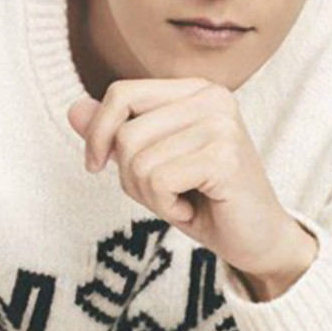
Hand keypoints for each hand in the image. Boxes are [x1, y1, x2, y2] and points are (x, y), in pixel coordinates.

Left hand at [67, 78, 301, 278]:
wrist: (258, 240)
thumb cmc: (204, 200)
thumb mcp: (150, 163)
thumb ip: (115, 133)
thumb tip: (73, 108)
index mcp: (193, 90)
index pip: (121, 93)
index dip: (98, 132)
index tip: (96, 165)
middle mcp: (211, 97)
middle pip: (125, 132)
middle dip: (130, 176)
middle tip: (165, 193)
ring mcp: (221, 124)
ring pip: (138, 159)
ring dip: (150, 195)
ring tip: (182, 200)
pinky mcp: (225, 156)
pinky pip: (158, 180)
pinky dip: (166, 206)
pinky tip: (194, 209)